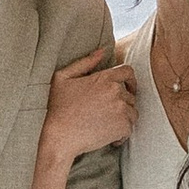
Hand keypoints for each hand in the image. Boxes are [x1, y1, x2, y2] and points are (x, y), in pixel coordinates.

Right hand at [41, 45, 136, 166]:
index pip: (128, 72)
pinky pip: (130, 128)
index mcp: (104, 78)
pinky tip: (108, 137)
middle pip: (130, 95)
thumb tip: (102, 51)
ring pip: (132, 112)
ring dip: (122, 119)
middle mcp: (116, 92)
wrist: (59, 137)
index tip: (127, 88)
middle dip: (122, 103)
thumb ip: (85, 62)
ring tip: (106, 125)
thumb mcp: (62, 78)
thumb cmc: (56, 108)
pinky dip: (121, 134)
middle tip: (107, 113)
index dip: (130, 80)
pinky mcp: (122, 127)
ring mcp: (121, 109)